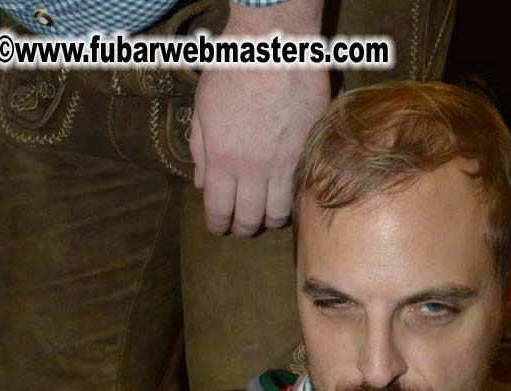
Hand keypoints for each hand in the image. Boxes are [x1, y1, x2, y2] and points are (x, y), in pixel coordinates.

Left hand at [190, 3, 328, 236]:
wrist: (276, 43)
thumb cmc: (233, 68)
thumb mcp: (203, 107)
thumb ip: (200, 150)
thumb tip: (202, 184)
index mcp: (223, 158)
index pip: (219, 210)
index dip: (217, 225)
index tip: (217, 228)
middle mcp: (255, 169)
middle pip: (250, 219)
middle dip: (242, 228)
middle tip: (241, 226)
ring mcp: (286, 163)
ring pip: (279, 213)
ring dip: (270, 219)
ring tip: (266, 214)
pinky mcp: (309, 153)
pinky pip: (301, 191)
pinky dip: (292, 201)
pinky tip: (287, 195)